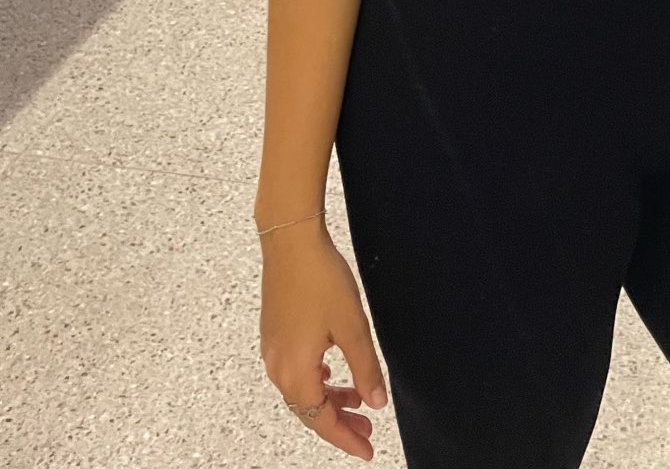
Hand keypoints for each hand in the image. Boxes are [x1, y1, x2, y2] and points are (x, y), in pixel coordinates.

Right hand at [259, 222, 385, 458]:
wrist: (290, 240)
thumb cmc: (319, 278)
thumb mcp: (352, 327)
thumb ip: (365, 368)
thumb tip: (377, 403)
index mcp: (296, 372)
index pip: (322, 421)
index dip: (346, 438)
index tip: (367, 449)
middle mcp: (278, 367)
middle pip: (309, 410)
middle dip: (339, 422)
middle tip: (367, 429)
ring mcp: (272, 349)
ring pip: (301, 390)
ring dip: (329, 399)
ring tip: (358, 396)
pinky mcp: (273, 332)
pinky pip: (294, 370)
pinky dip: (316, 379)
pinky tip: (332, 369)